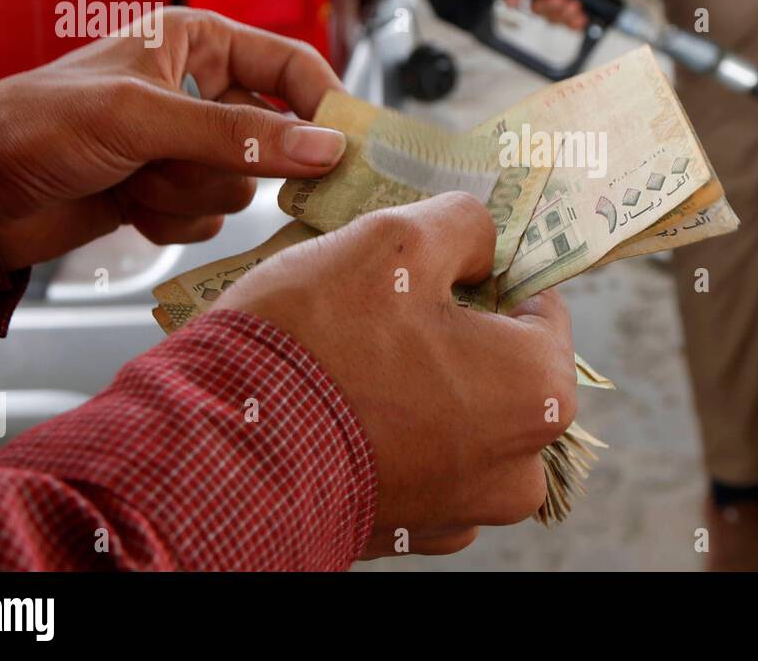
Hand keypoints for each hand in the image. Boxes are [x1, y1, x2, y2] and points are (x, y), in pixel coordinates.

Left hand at [0, 7, 345, 270]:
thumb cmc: (43, 124)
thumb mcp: (144, 118)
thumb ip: (241, 134)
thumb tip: (328, 148)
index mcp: (200, 45)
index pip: (293, 68)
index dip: (326, 106)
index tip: (348, 151)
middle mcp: (201, 92)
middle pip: (275, 138)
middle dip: (226, 162)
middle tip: (188, 166)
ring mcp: (187, 146)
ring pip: (243, 184)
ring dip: (188, 191)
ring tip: (133, 180)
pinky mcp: (171, 191)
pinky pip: (212, 216)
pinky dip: (171, 219)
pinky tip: (126, 205)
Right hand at [221, 192, 577, 557]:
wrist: (218, 456)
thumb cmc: (316, 342)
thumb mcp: (397, 239)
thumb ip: (464, 225)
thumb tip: (481, 242)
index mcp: (539, 391)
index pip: (539, 305)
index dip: (485, 272)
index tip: (435, 265)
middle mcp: (519, 465)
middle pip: (501, 365)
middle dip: (453, 330)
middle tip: (385, 305)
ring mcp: (463, 509)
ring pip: (458, 415)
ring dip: (420, 382)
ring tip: (352, 354)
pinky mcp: (408, 533)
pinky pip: (419, 461)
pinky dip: (391, 432)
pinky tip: (342, 405)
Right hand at [505, 0, 640, 28]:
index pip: (531, 4)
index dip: (542, 6)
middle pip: (545, 15)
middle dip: (557, 11)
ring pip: (560, 21)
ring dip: (568, 17)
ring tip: (578, 4)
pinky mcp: (583, 4)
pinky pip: (574, 24)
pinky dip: (578, 23)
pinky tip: (583, 15)